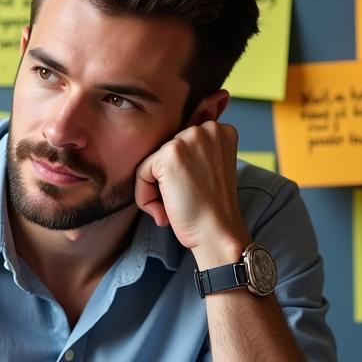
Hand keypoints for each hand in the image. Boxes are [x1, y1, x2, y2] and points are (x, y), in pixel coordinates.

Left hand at [134, 121, 250, 262]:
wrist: (217, 232)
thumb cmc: (212, 208)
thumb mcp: (212, 168)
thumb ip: (195, 153)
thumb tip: (164, 154)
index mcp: (220, 130)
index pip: (181, 144)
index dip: (180, 173)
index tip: (193, 191)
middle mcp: (207, 129)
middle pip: (165, 151)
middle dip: (167, 179)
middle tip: (185, 200)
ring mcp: (188, 139)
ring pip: (152, 163)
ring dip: (156, 189)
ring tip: (175, 206)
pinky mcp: (170, 154)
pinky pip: (141, 173)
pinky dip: (145, 196)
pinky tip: (164, 211)